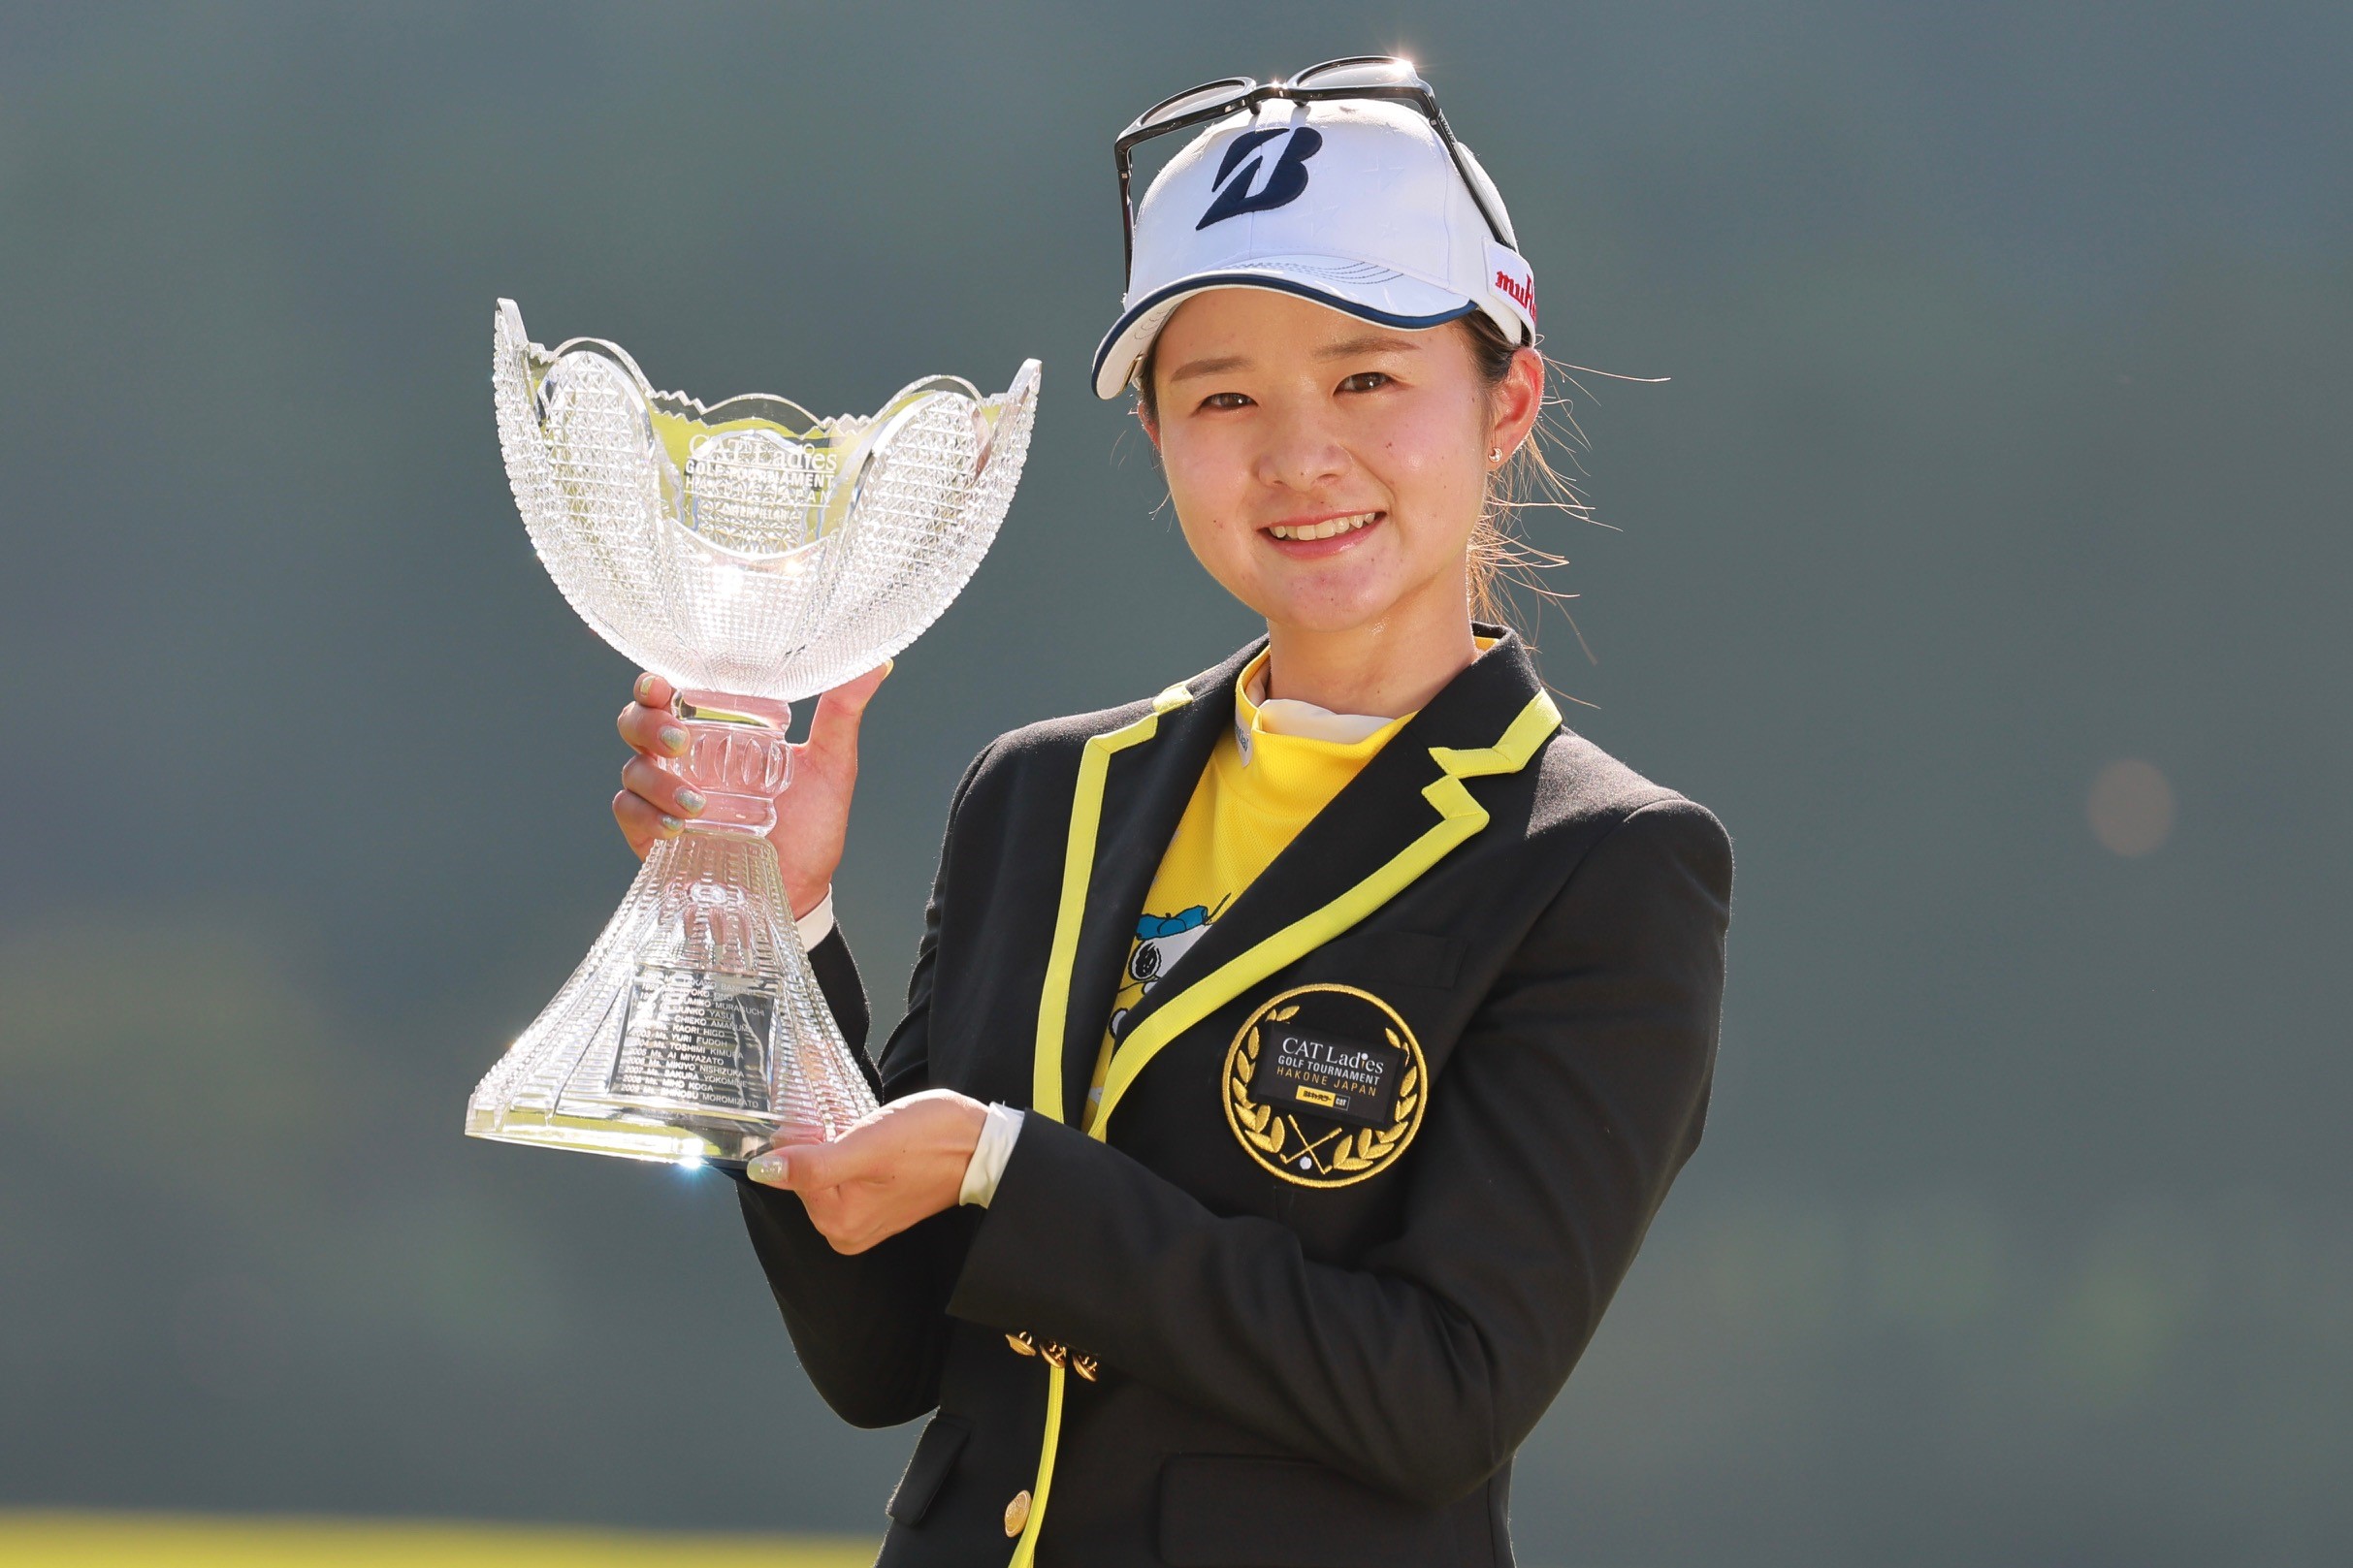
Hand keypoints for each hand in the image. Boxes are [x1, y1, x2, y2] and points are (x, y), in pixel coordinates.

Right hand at [612, 663, 890, 916]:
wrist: (800, 892)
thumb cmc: (812, 826)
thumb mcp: (832, 766)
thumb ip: (843, 713)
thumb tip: (878, 662)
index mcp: (718, 734)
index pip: (670, 695)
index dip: (653, 684)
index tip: (662, 684)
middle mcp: (685, 760)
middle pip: (635, 723)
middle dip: (647, 724)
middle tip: (680, 740)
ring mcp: (666, 798)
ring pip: (633, 770)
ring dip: (657, 781)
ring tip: (698, 806)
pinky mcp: (653, 837)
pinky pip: (629, 815)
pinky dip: (647, 818)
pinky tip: (677, 830)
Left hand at [744, 1090, 988, 1253]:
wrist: (984, 1146)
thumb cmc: (933, 1140)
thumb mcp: (869, 1144)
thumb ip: (815, 1163)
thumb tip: (764, 1171)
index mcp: (838, 1223)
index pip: (791, 1170)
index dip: (802, 1135)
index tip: (823, 1111)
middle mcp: (846, 1232)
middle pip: (806, 1174)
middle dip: (816, 1140)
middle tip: (843, 1112)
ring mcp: (863, 1222)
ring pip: (824, 1173)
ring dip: (830, 1142)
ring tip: (858, 1121)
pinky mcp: (877, 1207)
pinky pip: (843, 1178)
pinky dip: (845, 1153)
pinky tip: (864, 1134)